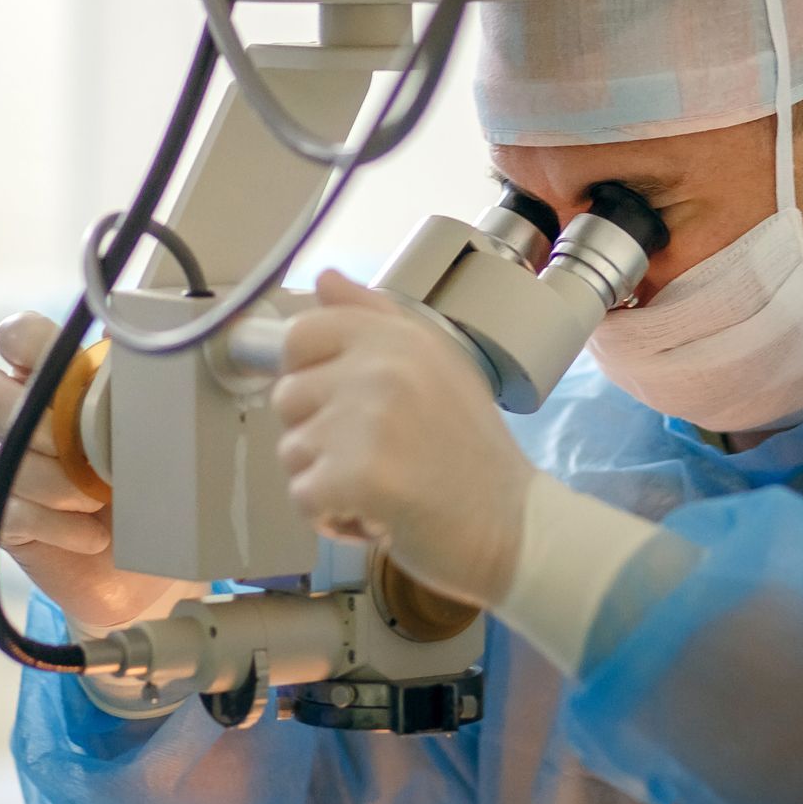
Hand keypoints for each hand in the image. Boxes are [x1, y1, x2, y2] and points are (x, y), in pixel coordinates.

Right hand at [0, 312, 178, 628]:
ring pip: (6, 457)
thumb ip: (135, 383)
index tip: (68, 367)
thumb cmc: (155, 483)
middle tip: (80, 445)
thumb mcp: (157, 429)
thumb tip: (129, 337)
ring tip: (105, 499)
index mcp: (55, 380)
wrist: (151, 564)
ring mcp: (9, 467)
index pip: (16, 335)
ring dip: (63, 483)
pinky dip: (63, 526)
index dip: (27, 341)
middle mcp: (20, 417)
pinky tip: (94, 535)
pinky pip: (13, 510)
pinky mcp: (6, 518)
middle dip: (31, 418)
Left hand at [272, 271, 534, 608]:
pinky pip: (303, 497)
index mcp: (397, 337)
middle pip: (288, 398)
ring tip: (382, 487)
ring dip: (326, 482)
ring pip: (292, 452)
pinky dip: (333, 519)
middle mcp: (382, 367)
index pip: (301, 334)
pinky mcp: (359, 474)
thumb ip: (374, 317)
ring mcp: (370, 419)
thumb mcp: (435, 365)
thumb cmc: (471, 453)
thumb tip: (324, 278)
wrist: (515, 525)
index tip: (344, 407)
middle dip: (318, 437)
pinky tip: (377, 516)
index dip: (308, 377)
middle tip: (376, 455)